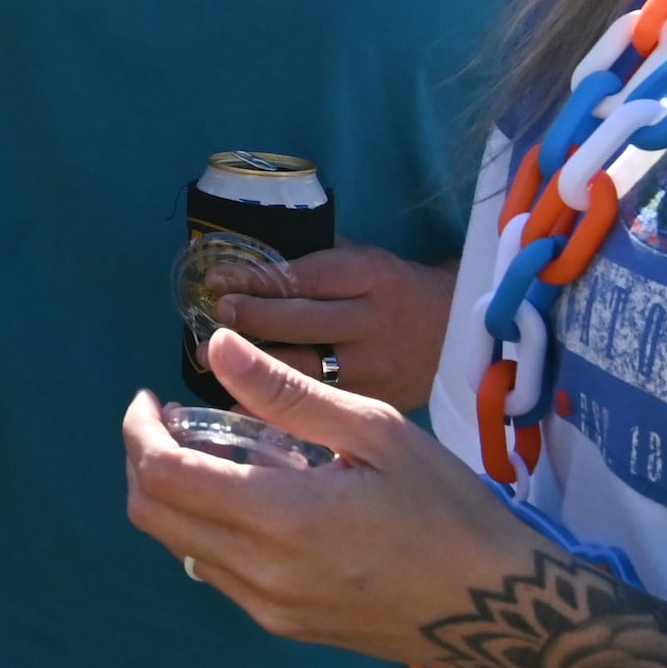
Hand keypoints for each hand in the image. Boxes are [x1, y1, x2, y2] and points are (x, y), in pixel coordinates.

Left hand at [120, 327, 540, 665]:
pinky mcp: (287, 626)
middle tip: (174, 421)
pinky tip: (256, 498)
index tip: (152, 399)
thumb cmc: (449, 510)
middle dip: (144, 461)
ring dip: (176, 496)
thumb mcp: (376, 432)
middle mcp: (261, 573)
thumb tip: (219, 347)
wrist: (501, 610)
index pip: (162, 476)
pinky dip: (210, 529)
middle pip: (153, 516)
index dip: (139, 431)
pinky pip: (219, 573)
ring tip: (219, 453)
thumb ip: (286, 393)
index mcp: (281, 518)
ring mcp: (270, 609)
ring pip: (181, 548)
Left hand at [212, 245, 453, 410]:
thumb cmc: (398, 290)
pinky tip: (239, 408)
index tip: (215, 281)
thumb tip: (248, 256)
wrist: (458, 333)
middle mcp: (375, 323)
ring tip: (208, 363)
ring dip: (253, 369)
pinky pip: (321, 411)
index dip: (257, 280)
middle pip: (303, 323)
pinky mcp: (377, 405)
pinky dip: (277, 411)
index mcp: (372, 276)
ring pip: (308, 370)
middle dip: (250, 321)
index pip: (305, 277)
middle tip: (209, 322)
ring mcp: (378, 369)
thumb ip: (316, 259)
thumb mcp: (368, 259)